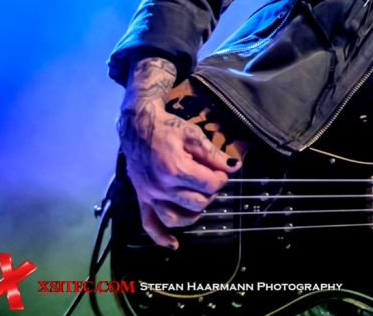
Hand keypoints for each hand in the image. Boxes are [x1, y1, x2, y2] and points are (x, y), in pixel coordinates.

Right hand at [116, 57, 240, 248]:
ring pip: (175, 219)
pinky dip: (161, 237)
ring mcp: (150, 195)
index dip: (221, 179)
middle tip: (209, 180)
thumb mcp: (194, 136)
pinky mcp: (142, 199)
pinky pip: (149, 224)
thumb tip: (234, 167)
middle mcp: (161, 187)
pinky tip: (174, 244)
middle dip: (209, 193)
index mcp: (175, 169)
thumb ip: (214, 154)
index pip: (210, 186)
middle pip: (197, 203)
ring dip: (192, 214)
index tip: (220, 171)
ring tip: (199, 201)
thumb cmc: (167, 129)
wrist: (138, 128)